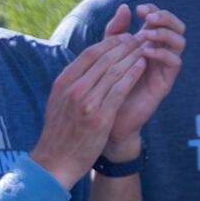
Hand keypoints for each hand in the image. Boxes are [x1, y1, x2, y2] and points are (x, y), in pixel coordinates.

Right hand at [31, 32, 149, 185]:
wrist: (55, 162)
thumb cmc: (59, 133)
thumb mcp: (58, 102)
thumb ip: (70, 84)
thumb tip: (82, 68)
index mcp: (63, 82)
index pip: (89, 54)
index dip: (109, 42)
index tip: (122, 38)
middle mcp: (74, 89)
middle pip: (103, 58)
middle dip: (124, 45)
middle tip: (138, 38)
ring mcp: (86, 103)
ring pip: (113, 71)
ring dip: (131, 56)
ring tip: (144, 48)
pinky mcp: (100, 118)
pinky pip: (119, 89)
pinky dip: (132, 74)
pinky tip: (142, 66)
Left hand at [102, 4, 184, 155]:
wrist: (109, 116)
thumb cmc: (107, 83)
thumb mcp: (107, 52)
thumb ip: (115, 31)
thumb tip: (124, 7)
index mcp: (148, 42)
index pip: (159, 18)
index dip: (154, 9)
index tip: (139, 9)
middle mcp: (160, 52)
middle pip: (177, 26)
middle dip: (165, 17)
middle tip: (149, 18)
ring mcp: (164, 67)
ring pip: (179, 42)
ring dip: (164, 34)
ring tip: (145, 35)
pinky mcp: (165, 82)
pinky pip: (174, 63)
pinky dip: (162, 54)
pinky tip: (145, 53)